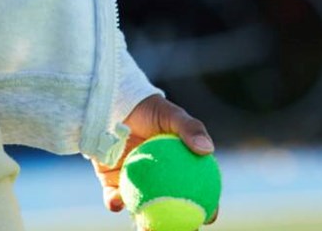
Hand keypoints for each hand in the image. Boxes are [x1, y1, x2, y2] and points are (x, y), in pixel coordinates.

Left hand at [94, 94, 216, 221]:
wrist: (114, 103)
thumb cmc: (148, 109)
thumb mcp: (172, 115)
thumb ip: (190, 128)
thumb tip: (207, 149)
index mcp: (177, 171)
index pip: (198, 194)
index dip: (207, 208)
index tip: (209, 216)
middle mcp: (157, 183)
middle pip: (171, 210)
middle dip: (176, 225)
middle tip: (179, 230)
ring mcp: (135, 185)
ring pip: (143, 211)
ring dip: (145, 225)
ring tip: (146, 230)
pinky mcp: (111, 183)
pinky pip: (114, 198)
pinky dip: (115, 202)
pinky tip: (117, 202)